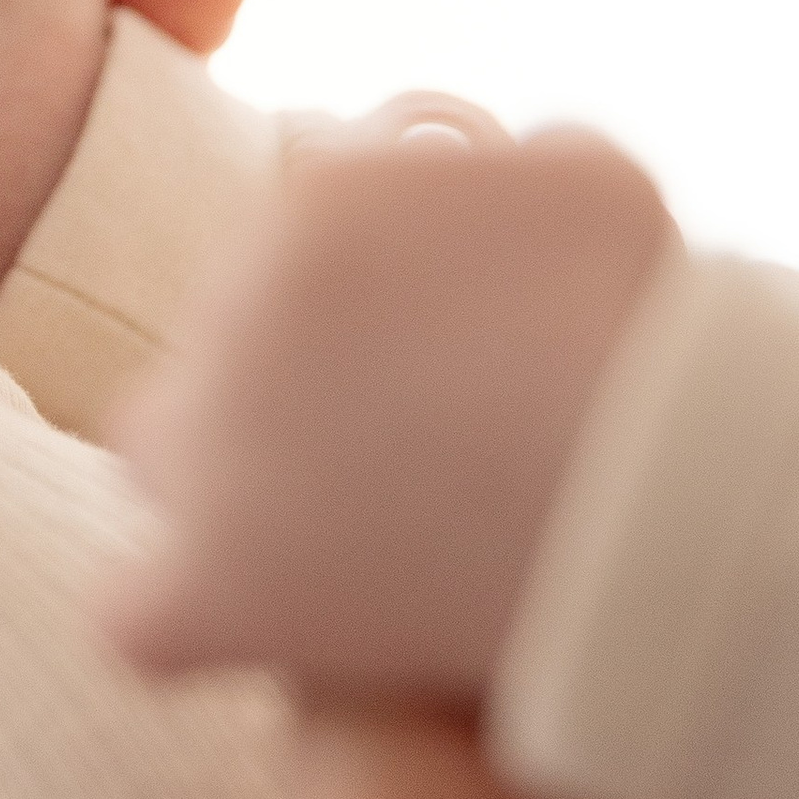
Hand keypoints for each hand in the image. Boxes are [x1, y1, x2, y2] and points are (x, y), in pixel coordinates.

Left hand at [108, 129, 676, 687]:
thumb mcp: (597, 181)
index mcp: (314, 205)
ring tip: (339, 537)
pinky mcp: (207, 591)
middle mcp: (230, 313)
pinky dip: (187, 623)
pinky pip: (137, 616)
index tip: (437, 364)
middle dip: (297, 388)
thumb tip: (484, 168)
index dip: (360, 311)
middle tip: (404, 451)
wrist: (660, 496)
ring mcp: (204, 456)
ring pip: (162, 452)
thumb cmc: (653, 334)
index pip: (294, 248)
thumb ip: (511, 164)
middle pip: (222, 342)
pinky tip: (258, 634)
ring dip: (228, 484)